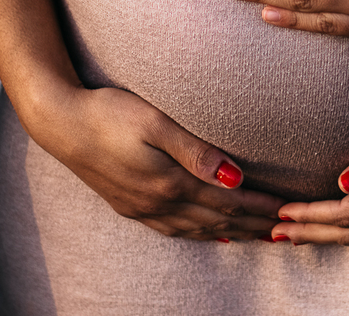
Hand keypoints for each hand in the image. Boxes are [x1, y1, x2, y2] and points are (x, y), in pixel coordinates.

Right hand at [21, 84, 284, 240]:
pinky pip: (173, 229)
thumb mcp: (155, 123)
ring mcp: (141, 208)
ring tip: (257, 236)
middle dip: (254, 225)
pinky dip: (199, 234)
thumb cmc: (109, 113)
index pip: (228, 201)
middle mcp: (158, 202)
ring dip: (231, 233)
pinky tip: (207, 233)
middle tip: (286, 231)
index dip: (260, 207)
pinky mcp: (128, 205)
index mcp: (169, 183)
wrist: (59, 123)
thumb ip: (196, 151)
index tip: (289, 210)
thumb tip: (235, 177)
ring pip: (197, 229)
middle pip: (218, 220)